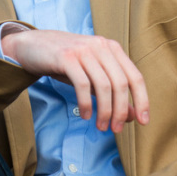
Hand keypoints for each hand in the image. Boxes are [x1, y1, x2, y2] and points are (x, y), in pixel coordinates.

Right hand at [2, 30, 148, 131]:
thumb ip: (112, 92)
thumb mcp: (92, 75)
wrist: (33, 46)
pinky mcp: (66, 57)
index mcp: (112, 49)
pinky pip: (82, 84)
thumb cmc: (66, 64)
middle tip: (116, 129)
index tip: (143, 121)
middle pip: (120, 83)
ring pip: (103, 85)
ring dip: (105, 110)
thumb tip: (132, 115)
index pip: (135, 77)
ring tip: (102, 126)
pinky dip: (86, 103)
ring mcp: (84, 50)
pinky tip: (86, 115)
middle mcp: (101, 46)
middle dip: (121, 110)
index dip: (142, 100)